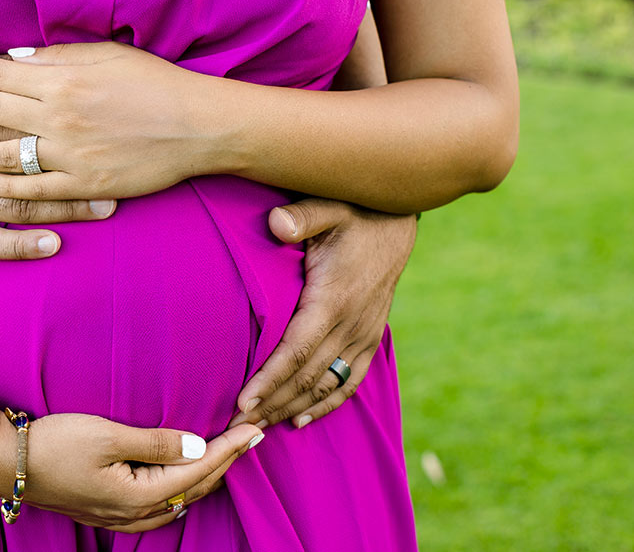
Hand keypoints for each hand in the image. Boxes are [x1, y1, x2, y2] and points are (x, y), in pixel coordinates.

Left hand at [0, 43, 218, 200]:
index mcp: (64, 82)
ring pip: (6, 157)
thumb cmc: (157, 84)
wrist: (197, 127)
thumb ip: (59, 57)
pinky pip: (36, 189)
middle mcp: (58, 118)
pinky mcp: (85, 185)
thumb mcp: (109, 56)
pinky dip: (8, 188)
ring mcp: (70, 155)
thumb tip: (17, 57)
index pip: (5, 73)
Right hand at [0, 65, 116, 258]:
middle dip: (80, 175)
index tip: (116, 136)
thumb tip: (34, 52)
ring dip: (64, 210)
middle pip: (34, 169)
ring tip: (105, 211)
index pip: (34, 126)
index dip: (76, 131)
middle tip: (124, 181)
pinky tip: (53, 246)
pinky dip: (21, 245)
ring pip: (18, 206)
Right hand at [22, 414, 262, 531]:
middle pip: (195, 490)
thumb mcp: (107, 435)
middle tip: (251, 435)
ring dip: (207, 476)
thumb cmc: (54, 443)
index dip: (229, 449)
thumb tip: (198, 446)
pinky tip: (186, 480)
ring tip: (228, 454)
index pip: (198, 471)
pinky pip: (160, 507)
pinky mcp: (107, 512)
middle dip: (226, 461)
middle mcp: (133, 514)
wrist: (4, 462)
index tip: (254, 428)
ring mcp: (119, 517)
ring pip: (179, 501)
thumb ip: (156, 443)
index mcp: (138, 496)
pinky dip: (182, 489)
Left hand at [230, 198, 416, 428]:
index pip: (298, 350)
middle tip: (238, 424)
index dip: (270, 379)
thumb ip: (302, 216)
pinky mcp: (370, 337)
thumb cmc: (353, 212)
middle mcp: (351, 323)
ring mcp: (363, 334)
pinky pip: (349, 380)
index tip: (244, 401)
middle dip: (272, 402)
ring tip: (260, 427)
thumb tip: (276, 223)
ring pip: (326, 385)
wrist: (396, 221)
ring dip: (292, 407)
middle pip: (307, 377)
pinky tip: (301, 419)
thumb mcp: (329, 207)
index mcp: (334, 298)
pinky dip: (326, 404)